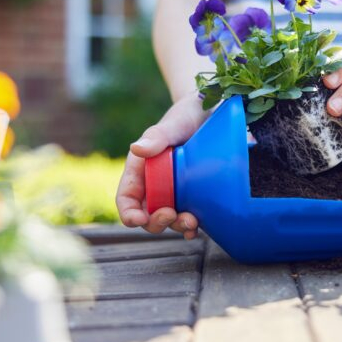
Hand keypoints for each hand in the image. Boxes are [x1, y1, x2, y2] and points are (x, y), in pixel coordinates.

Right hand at [115, 91, 206, 238]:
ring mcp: (175, 192)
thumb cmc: (187, 114)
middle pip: (147, 215)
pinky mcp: (193, 195)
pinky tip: (199, 229)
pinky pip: (188, 216)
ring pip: (169, 219)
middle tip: (173, 215)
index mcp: (141, 170)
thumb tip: (137, 149)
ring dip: (177, 226)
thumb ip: (156, 137)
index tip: (138, 220)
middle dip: (157, 222)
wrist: (214, 112)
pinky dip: (191, 227)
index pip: (126, 198)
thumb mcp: (174, 124)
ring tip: (192, 223)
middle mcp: (155, 184)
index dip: (128, 213)